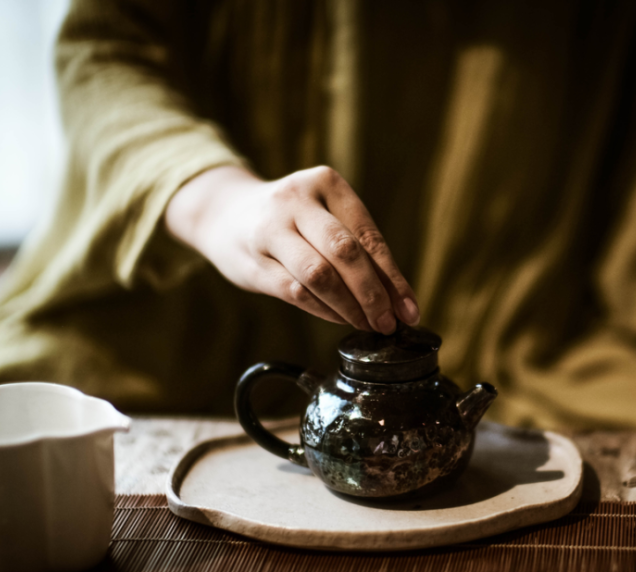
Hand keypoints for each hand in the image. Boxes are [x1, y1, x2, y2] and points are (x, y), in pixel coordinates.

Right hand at [165, 165, 418, 333]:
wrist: (226, 214)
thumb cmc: (293, 220)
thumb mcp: (326, 217)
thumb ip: (360, 249)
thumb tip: (400, 300)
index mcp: (325, 182)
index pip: (367, 234)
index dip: (392, 277)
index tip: (410, 309)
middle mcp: (296, 200)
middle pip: (344, 252)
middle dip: (373, 294)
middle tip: (388, 323)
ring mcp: (270, 230)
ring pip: (319, 275)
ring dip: (349, 307)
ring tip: (367, 324)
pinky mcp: (253, 261)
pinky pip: (295, 292)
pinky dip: (323, 310)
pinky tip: (339, 318)